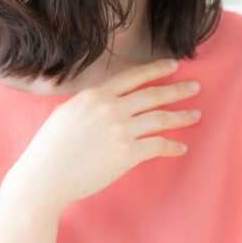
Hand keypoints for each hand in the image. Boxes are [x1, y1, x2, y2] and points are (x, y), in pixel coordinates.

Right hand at [4, 59, 200, 213]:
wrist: (45, 176)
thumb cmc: (50, 146)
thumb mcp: (67, 111)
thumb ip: (89, 101)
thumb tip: (104, 96)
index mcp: (96, 94)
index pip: (134, 76)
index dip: (157, 69)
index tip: (174, 65)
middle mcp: (111, 108)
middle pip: (153, 94)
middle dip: (178, 89)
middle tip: (195, 87)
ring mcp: (120, 130)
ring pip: (160, 118)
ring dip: (182, 116)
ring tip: (196, 114)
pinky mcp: (127, 154)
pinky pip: (158, 145)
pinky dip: (172, 146)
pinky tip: (181, 147)